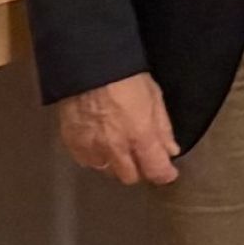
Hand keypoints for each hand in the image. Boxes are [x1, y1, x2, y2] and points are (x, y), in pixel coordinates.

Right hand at [56, 72, 180, 185]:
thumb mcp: (154, 97)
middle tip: (142, 156)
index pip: (155, 170)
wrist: (87, 67)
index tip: (167, 172)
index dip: (164, 175)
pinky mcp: (72, 144)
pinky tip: (99, 143)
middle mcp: (115, 148)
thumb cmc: (126, 77)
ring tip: (119, 147)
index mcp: (140, 136)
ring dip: (116, 164)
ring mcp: (91, 148)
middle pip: (130, 177)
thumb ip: (163, 128)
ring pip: (107, 172)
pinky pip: (86, 162)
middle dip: (139, 169)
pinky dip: (95, 157)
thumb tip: (170, 150)